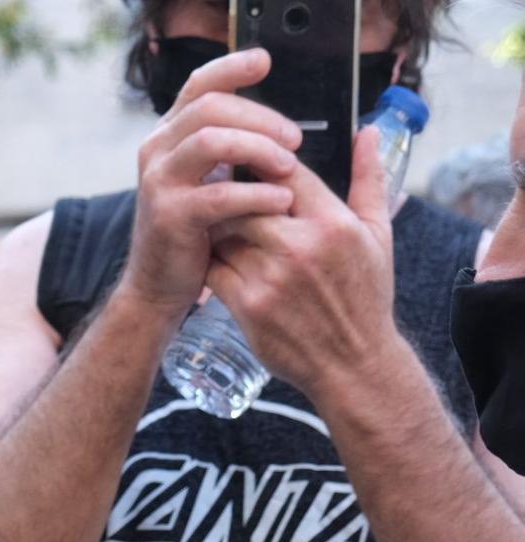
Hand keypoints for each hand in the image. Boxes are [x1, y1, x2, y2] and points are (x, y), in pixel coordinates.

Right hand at [117, 48, 299, 321]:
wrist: (159, 285)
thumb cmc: (195, 232)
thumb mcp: (209, 180)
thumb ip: (232, 149)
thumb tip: (283, 125)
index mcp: (170, 136)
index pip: (199, 85)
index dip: (232, 68)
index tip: (266, 62)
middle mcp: (157, 151)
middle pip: (211, 106)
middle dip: (261, 117)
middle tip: (296, 138)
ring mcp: (159, 182)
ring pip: (211, 141)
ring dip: (258, 148)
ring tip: (289, 167)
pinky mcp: (169, 216)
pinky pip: (218, 195)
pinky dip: (256, 195)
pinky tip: (281, 200)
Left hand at [207, 125, 397, 398]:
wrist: (353, 364)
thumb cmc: (366, 296)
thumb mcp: (378, 236)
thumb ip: (370, 179)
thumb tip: (367, 130)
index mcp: (334, 223)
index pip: (285, 171)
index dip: (263, 162)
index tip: (252, 164)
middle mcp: (301, 246)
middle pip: (246, 197)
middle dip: (233, 192)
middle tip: (221, 188)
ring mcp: (272, 277)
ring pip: (224, 230)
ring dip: (217, 223)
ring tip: (216, 219)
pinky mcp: (248, 304)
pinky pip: (213, 268)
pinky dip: (210, 259)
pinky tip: (213, 255)